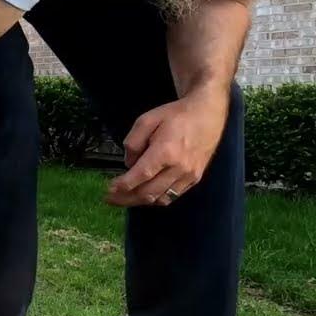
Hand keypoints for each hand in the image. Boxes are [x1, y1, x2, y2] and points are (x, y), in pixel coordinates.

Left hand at [106, 87, 227, 206]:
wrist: (206, 114)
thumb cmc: (175, 115)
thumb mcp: (146, 120)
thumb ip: (133, 142)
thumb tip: (129, 164)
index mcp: (166, 151)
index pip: (141, 175)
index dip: (123, 185)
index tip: (109, 189)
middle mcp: (179, 168)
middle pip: (149, 192)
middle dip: (126, 198)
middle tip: (110, 198)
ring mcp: (189, 176)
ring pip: (160, 199)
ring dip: (140, 201)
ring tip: (124, 198)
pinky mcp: (195, 179)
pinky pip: (172, 196)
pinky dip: (156, 199)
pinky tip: (145, 194)